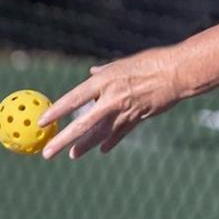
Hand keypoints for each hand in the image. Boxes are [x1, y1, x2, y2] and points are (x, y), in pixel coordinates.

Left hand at [38, 48, 182, 159]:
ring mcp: (125, 111)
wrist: (176, 74)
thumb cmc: (150, 62)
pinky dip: (111, 141)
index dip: (56, 112)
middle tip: (48, 153)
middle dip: (62, 140)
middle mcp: (111, 98)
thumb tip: (92, 73)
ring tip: (72, 155)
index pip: (73, 99)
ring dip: (85, 146)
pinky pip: (120, 133)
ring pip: (100, 134)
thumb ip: (105, 72)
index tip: (42, 122)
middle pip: (82, 124)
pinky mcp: (137, 118)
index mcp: (104, 81)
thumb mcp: (122, 64)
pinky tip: (102, 150)